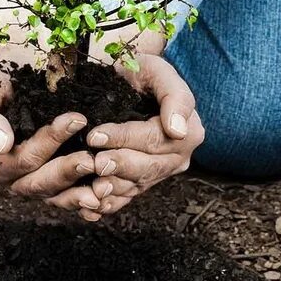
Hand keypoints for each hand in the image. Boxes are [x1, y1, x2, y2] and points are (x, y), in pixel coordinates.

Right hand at [0, 68, 105, 212]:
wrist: (19, 76)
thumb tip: (1, 144)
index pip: (25, 158)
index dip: (50, 142)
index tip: (77, 118)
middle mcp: (16, 179)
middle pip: (42, 182)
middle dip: (68, 171)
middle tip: (93, 159)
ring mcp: (39, 182)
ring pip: (59, 195)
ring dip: (81, 193)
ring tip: (104, 184)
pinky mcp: (59, 182)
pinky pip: (72, 197)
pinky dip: (89, 199)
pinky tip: (108, 197)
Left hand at [80, 53, 202, 220]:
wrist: (130, 82)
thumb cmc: (143, 72)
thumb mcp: (160, 72)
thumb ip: (175, 97)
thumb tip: (178, 130)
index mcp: (188, 131)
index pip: (154, 139)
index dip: (124, 138)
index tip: (96, 135)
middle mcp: (177, 156)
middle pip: (148, 167)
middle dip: (119, 165)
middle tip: (95, 163)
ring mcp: (159, 172)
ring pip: (137, 186)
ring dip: (114, 189)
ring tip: (93, 188)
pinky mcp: (142, 182)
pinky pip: (127, 197)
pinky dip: (110, 204)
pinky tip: (92, 208)